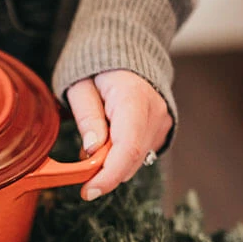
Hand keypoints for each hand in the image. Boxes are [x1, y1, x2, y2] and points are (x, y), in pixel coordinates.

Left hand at [66, 70, 172, 200]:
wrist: (124, 50)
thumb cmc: (96, 68)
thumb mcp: (80, 87)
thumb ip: (87, 117)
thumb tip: (92, 149)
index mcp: (133, 98)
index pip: (127, 148)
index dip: (109, 176)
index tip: (88, 191)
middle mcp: (155, 111)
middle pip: (132, 159)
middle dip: (105, 173)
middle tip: (82, 171)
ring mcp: (162, 120)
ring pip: (137, 160)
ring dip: (112, 164)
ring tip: (95, 146)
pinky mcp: (162, 127)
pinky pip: (141, 153)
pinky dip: (122, 157)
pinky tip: (109, 142)